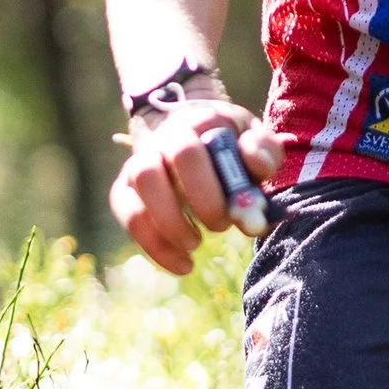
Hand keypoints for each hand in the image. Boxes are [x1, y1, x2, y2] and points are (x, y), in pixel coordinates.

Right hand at [110, 99, 285, 274]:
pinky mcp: (126, 191)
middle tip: (219, 227)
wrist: (198, 138)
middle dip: (183, 209)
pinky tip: (183, 264)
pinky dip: (156, 248)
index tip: (233, 213)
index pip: (186, 153)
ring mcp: (137, 165)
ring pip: (131, 198)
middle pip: (150, 174)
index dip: (206, 189)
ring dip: (166, 228)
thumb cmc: (234, 148)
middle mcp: (158, 142)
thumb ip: (262, 151)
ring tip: (195, 245)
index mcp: (193, 125)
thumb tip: (256, 166)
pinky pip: (129, 219)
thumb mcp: (256, 141)